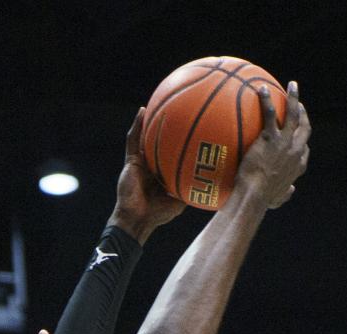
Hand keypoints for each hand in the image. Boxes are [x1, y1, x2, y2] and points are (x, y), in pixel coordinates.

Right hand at [114, 108, 184, 238]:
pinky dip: (136, 125)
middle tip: (179, 108)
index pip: (173, 151)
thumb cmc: (159, 214)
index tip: (194, 126)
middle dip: (167, 126)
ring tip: (158, 101)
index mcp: (164, 172)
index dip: (181, 139)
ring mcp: (140, 162)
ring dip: (150, 120)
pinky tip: (142, 111)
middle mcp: (152, 164)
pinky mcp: (130, 161)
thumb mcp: (182, 199)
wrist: (137, 219)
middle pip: (160, 140)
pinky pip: (133, 140)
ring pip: (145, 136)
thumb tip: (216, 179)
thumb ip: (194, 187)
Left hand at [234, 80, 309, 208]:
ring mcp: (284, 142)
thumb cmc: (263, 200)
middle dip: (303, 112)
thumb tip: (290, 191)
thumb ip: (285, 194)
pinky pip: (270, 114)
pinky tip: (262, 89)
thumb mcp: (278, 198)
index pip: (304, 148)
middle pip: (304, 126)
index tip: (298, 133)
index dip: (302, 139)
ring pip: (294, 114)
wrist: (254, 195)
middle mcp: (296, 150)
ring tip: (292, 86)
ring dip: (294, 98)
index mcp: (298, 165)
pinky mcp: (270, 138)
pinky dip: (268, 100)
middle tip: (300, 103)